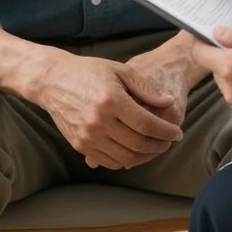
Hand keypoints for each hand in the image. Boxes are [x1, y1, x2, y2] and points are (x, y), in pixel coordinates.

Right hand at [35, 51, 183, 169]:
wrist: (54, 81)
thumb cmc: (89, 71)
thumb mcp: (120, 70)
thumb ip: (146, 87)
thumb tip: (168, 102)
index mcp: (111, 100)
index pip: (146, 124)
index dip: (165, 131)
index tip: (177, 133)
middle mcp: (99, 122)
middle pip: (137, 144)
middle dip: (159, 146)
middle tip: (169, 142)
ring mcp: (88, 136)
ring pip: (124, 158)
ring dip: (145, 157)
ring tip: (156, 148)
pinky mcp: (80, 145)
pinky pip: (108, 162)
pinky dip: (125, 161)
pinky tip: (135, 152)